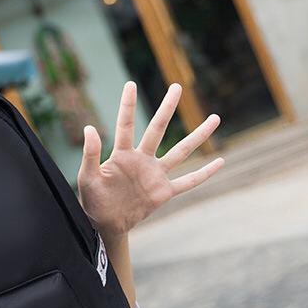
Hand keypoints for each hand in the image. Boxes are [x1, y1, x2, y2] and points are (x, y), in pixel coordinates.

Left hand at [77, 81, 223, 238]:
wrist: (104, 223)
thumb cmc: (93, 200)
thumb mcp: (87, 177)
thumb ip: (91, 154)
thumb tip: (89, 127)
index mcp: (122, 155)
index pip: (126, 125)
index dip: (127, 106)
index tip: (130, 84)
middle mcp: (142, 160)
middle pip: (157, 129)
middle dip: (167, 108)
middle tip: (176, 87)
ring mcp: (155, 175)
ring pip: (181, 151)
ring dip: (198, 135)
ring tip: (215, 118)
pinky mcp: (164, 192)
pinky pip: (188, 182)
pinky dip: (204, 173)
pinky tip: (220, 162)